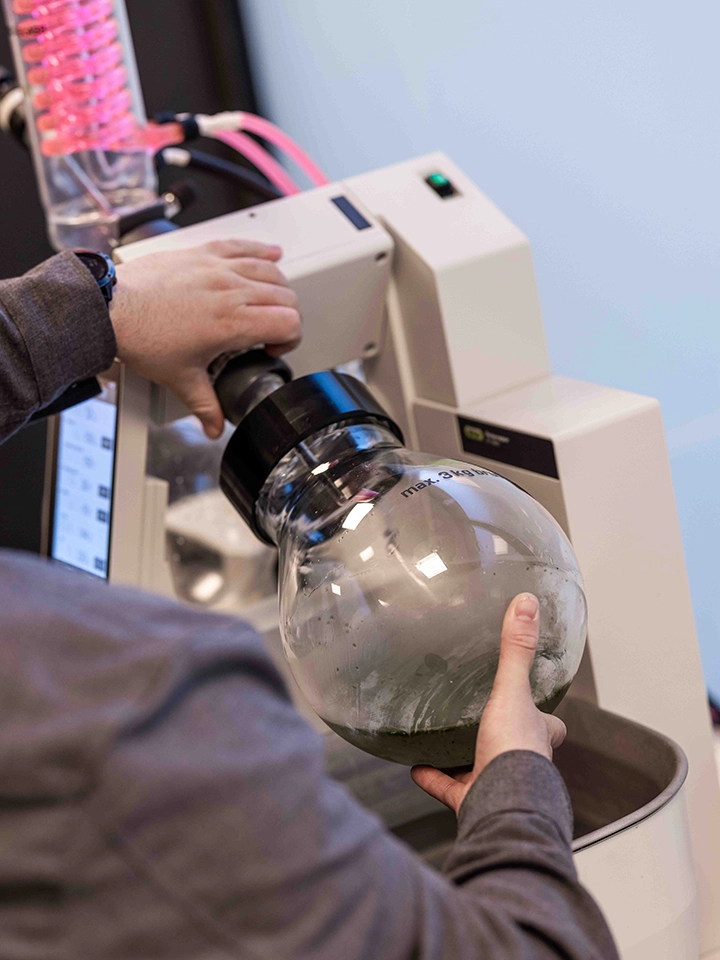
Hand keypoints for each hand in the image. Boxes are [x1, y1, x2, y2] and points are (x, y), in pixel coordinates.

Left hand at [111, 239, 301, 438]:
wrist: (110, 308)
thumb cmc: (140, 336)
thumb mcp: (179, 379)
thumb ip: (205, 406)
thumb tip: (215, 426)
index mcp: (232, 323)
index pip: (289, 322)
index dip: (290, 339)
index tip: (271, 349)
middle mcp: (230, 290)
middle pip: (286, 297)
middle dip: (286, 318)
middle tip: (269, 333)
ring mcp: (218, 268)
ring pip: (271, 270)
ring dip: (278, 289)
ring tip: (268, 303)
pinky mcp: (202, 253)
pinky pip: (243, 245)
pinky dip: (262, 250)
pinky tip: (271, 254)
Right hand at [411, 593, 566, 815]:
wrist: (501, 807)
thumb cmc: (515, 750)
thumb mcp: (512, 691)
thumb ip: (515, 649)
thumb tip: (527, 602)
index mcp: (536, 736)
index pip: (550, 725)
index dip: (545, 714)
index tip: (534, 702)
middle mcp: (521, 762)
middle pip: (516, 748)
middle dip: (501, 736)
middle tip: (481, 717)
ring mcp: (496, 784)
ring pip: (482, 769)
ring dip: (464, 759)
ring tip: (442, 739)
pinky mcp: (472, 802)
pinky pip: (450, 788)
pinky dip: (434, 778)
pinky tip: (415, 767)